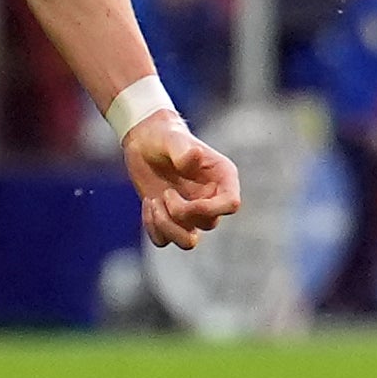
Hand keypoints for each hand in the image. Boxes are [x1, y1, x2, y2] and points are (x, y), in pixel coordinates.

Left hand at [127, 112, 238, 248]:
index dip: (207, 208)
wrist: (145, 142)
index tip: (182, 196)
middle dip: (180, 213)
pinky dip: (153, 228)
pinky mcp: (172, 219)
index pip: (231, 204)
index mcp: (222, 178)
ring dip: (167, 227)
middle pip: (207, 224)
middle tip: (164, 192)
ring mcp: (192, 212)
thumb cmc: (164, 136)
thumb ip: (183, 149)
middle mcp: (211, 198)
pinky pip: (165, 240)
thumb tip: (194, 156)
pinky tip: (147, 203)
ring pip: (188, 241)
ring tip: (153, 203)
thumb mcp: (172, 139)